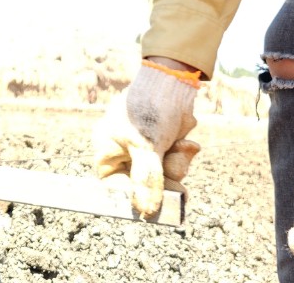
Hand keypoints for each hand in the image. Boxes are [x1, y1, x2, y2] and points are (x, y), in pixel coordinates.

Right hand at [93, 61, 199, 216]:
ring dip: (176, 166)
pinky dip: (181, 155)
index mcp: (107, 150)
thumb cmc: (149, 108)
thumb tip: (146, 211)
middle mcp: (123, 151)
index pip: (113, 186)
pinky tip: (187, 142)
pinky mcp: (162, 143)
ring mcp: (144, 148)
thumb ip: (146, 179)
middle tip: (179, 188)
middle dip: (163, 182)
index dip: (132, 198)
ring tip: (181, 148)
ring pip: (162, 175)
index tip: (152, 210)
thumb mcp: (146, 146)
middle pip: (141, 185)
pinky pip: (173, 162)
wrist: (173, 81)